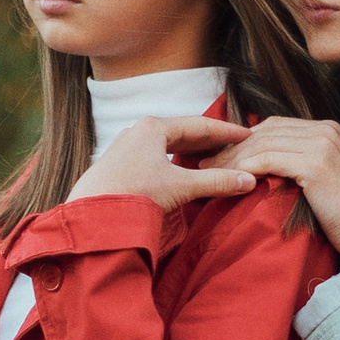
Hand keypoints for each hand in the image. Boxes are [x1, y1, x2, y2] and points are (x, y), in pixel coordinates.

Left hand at [69, 115, 263, 207]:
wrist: (91, 214)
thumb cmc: (133, 195)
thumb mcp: (180, 186)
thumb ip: (215, 182)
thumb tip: (248, 181)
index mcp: (154, 127)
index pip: (200, 125)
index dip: (226, 131)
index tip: (247, 134)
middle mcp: (138, 130)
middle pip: (183, 132)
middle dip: (209, 140)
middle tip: (234, 146)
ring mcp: (125, 146)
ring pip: (166, 143)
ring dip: (190, 150)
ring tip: (211, 158)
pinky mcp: (118, 163)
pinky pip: (154, 155)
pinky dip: (172, 160)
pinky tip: (179, 171)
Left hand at [200, 115, 339, 262]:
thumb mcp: (324, 179)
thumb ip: (300, 162)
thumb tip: (261, 162)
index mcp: (329, 129)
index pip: (275, 126)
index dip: (244, 140)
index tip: (219, 155)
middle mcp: (327, 130)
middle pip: (265, 131)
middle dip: (232, 146)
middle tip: (205, 162)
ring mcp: (323, 144)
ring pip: (262, 144)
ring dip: (231, 159)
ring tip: (209, 173)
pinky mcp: (316, 164)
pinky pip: (268, 159)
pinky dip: (245, 168)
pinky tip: (229, 180)